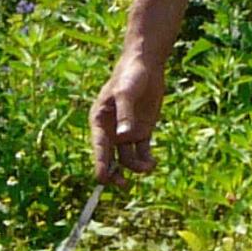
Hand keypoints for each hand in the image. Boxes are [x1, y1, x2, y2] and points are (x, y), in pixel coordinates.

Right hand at [90, 51, 165, 187]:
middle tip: (122, 184)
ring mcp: (126, 133)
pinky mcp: (141, 132)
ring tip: (148, 167)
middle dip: (114, 173)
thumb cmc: (130, 76)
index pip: (98, 146)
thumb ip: (125, 113)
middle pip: (109, 158)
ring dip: (135, 168)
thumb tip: (124, 136)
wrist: (146, 65)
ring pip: (127, 159)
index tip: (102, 178)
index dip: (100, 163)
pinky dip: (146, 161)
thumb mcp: (126, 92)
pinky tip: (153, 163)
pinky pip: (142, 152)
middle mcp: (111, 130)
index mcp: (100, 120)